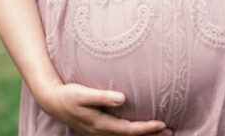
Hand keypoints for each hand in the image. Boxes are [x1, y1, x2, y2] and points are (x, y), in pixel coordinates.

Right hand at [40, 83, 172, 135]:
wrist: (53, 101)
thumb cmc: (69, 95)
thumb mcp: (83, 94)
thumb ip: (102, 96)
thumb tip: (122, 98)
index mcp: (101, 124)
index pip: (129, 130)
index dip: (147, 128)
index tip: (162, 123)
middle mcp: (102, 132)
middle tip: (172, 131)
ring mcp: (100, 133)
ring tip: (164, 132)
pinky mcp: (99, 129)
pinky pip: (121, 135)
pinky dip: (134, 134)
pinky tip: (142, 130)